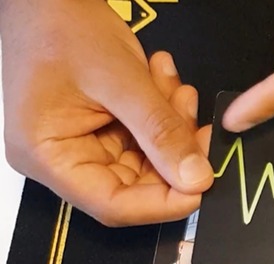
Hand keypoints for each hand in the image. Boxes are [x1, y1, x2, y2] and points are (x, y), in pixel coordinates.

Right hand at [1, 0, 213, 226]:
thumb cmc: (61, 26)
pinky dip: (162, 115)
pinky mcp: (98, 129)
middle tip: (200, 126)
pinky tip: (166, 84)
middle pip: (135, 185)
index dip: (164, 203)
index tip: (204, 184)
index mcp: (48, 156)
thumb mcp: (122, 81)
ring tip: (176, 89)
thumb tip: (196, 178)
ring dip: (172, 128)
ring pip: (147, 159)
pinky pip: (143, 136)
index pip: (114, 205)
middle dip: (175, 155)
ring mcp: (81, 143)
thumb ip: (161, 132)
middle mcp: (61, 158)